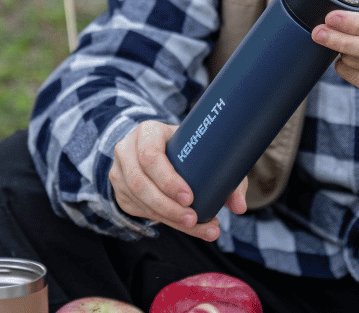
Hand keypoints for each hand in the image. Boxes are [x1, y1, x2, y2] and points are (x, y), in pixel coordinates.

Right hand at [108, 120, 247, 240]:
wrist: (157, 146)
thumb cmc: (185, 147)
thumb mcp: (202, 149)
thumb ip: (226, 175)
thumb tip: (239, 207)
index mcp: (147, 132)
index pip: (150, 156)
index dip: (168, 180)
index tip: (190, 197)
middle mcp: (126, 150)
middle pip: (140, 183)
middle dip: (168, 207)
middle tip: (194, 219)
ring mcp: (119, 173)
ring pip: (139, 201)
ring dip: (168, 218)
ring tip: (197, 226)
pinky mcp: (121, 193)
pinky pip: (139, 211)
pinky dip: (163, 221)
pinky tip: (183, 226)